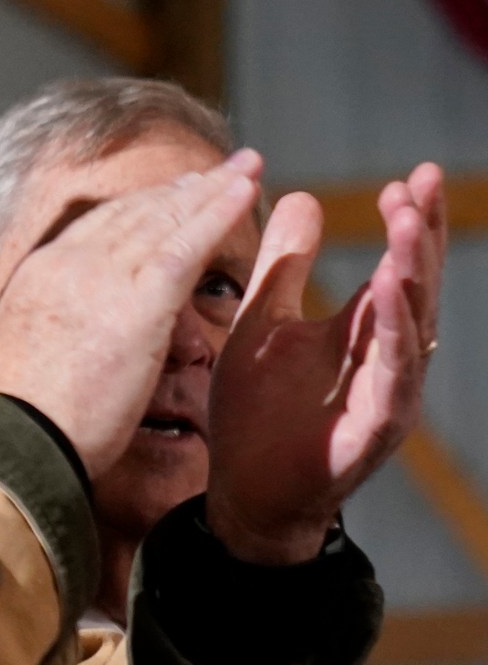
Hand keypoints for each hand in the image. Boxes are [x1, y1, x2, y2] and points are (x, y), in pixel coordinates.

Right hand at [0, 149, 262, 477]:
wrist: (8, 440)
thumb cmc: (11, 425)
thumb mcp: (17, 362)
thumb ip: (44, 338)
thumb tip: (50, 346)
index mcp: (40, 276)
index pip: (97, 228)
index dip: (139, 209)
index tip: (168, 197)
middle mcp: (71, 263)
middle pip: (136, 213)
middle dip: (179, 190)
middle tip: (215, 172)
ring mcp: (104, 278)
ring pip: (167, 219)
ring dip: (211, 190)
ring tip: (244, 169)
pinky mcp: (140, 303)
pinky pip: (188, 245)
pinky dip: (219, 213)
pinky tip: (245, 194)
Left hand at [206, 163, 445, 562]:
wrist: (243, 489)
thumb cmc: (257, 410)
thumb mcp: (262, 321)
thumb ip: (283, 266)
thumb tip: (302, 195)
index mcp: (360, 331)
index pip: (398, 266)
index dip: (409, 224)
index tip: (409, 176)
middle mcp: (383, 359)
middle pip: (415, 288)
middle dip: (421, 236)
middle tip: (419, 185)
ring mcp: (384, 396)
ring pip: (412, 329)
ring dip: (412, 275)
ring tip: (408, 226)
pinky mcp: (372, 431)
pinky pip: (392, 380)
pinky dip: (395, 338)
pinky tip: (391, 294)